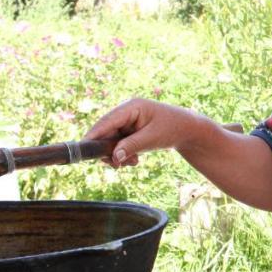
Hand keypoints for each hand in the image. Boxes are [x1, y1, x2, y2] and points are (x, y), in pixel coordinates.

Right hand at [85, 99, 201, 167]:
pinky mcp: (129, 130)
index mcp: (131, 106)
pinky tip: (134, 160)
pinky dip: (123, 153)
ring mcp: (127, 121)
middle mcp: (126, 112)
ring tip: (133, 162)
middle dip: (109, 150)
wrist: (188, 130)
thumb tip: (114, 157)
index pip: (107, 121)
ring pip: (110, 140)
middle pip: (105, 132)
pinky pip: (118, 143)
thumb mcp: (152, 138)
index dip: (94, 134)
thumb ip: (131, 146)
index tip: (83, 147)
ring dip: (118, 154)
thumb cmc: (173, 129)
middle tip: (116, 165)